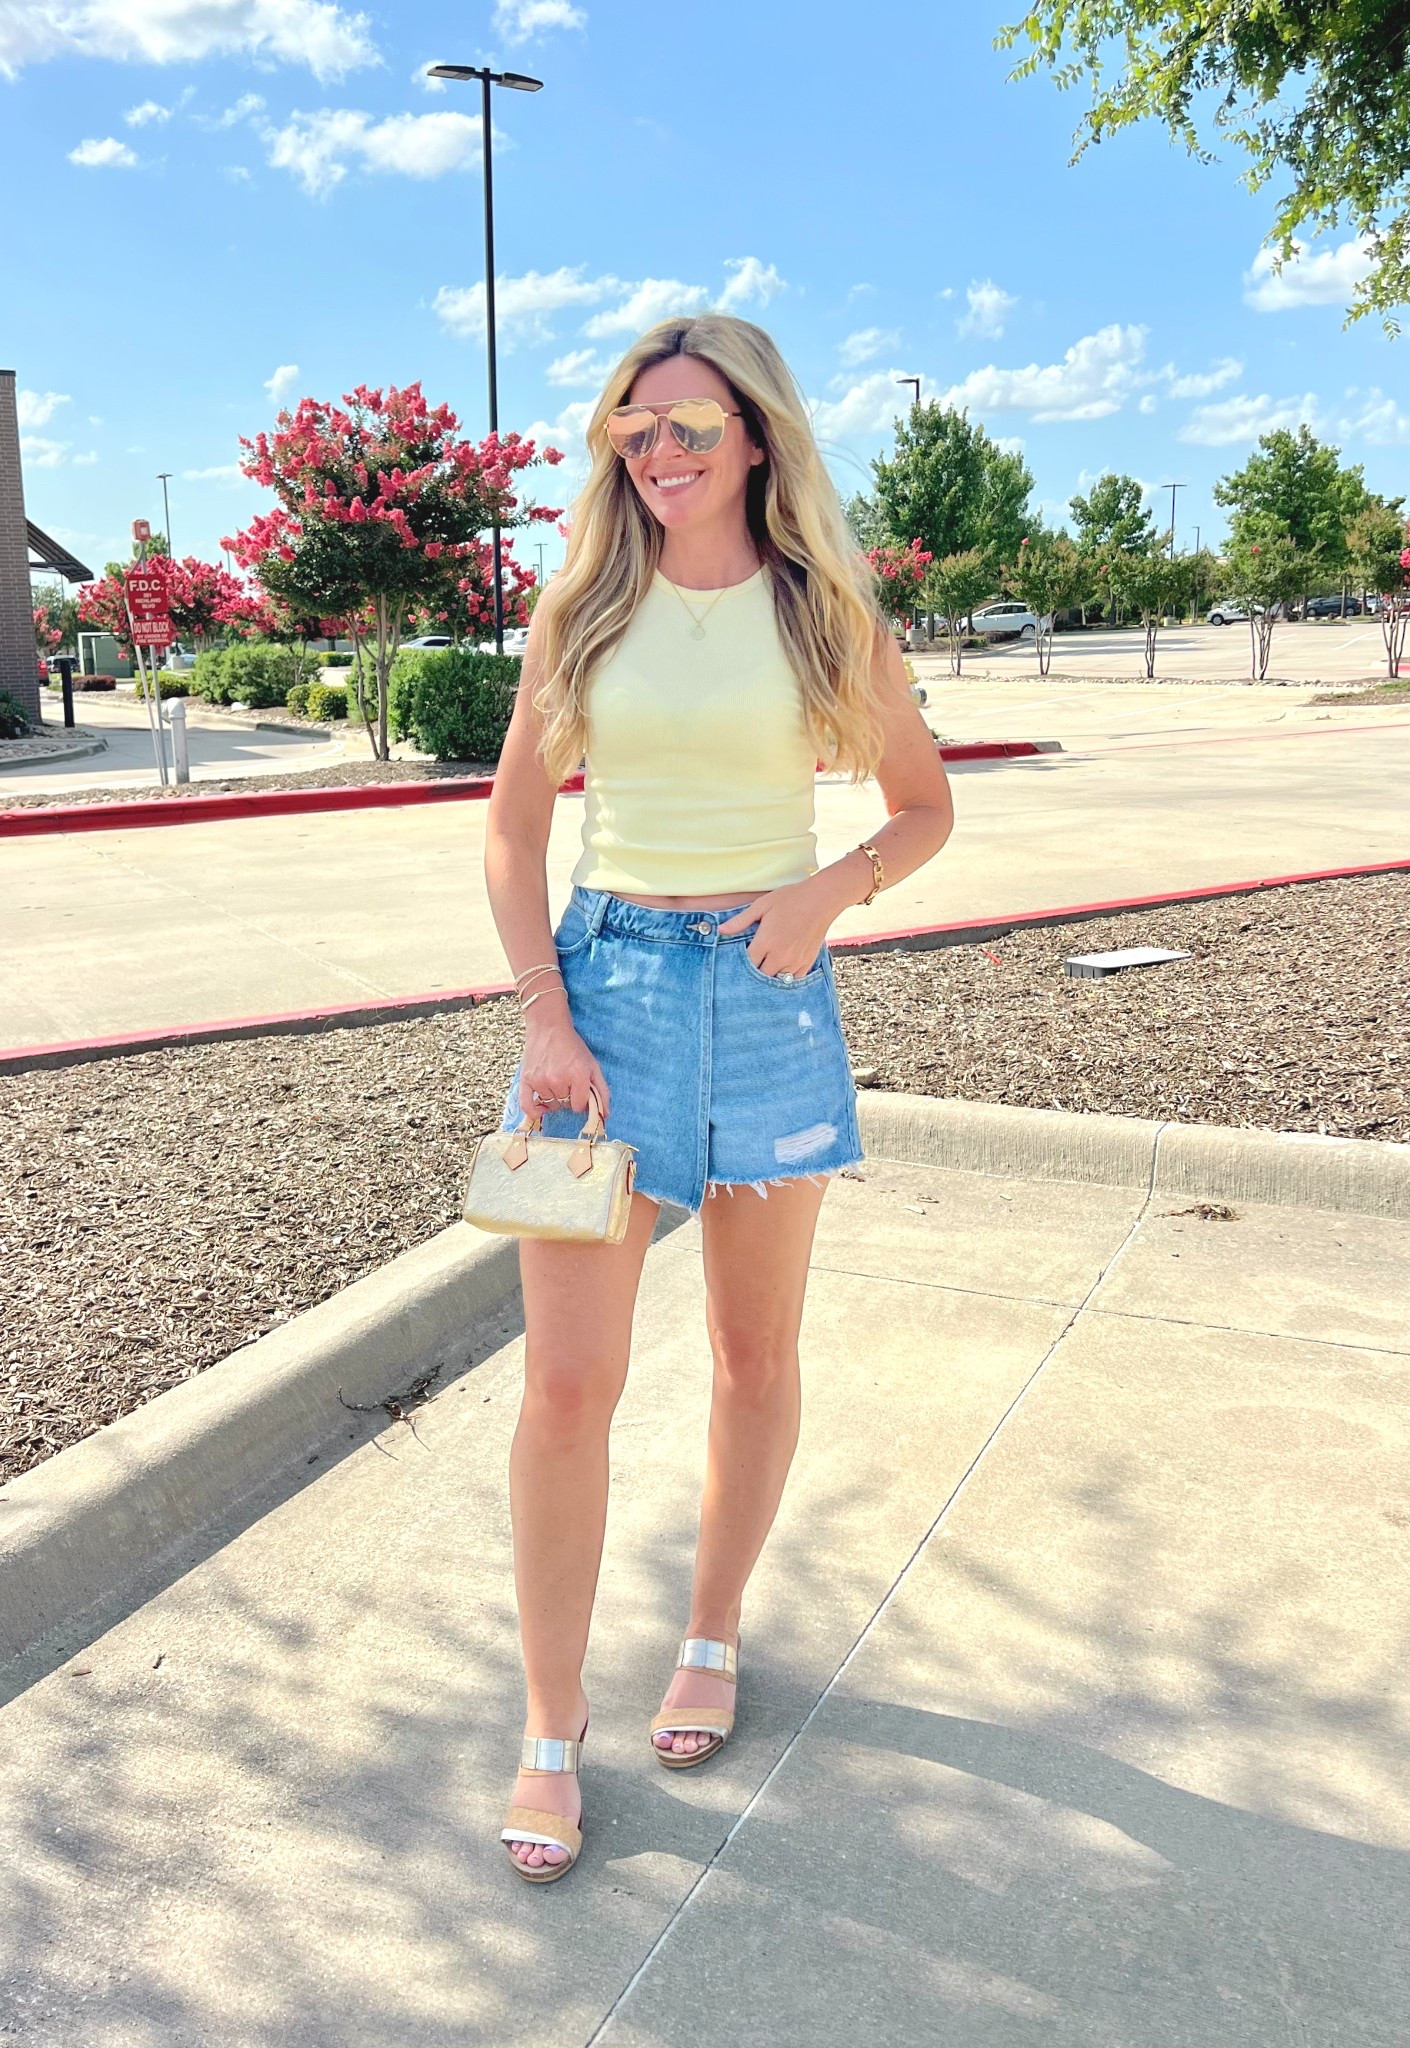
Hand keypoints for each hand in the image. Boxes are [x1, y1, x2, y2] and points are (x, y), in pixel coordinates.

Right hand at [520, 1003, 608, 1122]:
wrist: (549, 1027)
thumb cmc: (573, 1046)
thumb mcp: (592, 1065)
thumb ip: (602, 1090)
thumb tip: (605, 1115)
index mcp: (578, 1075)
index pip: (579, 1106)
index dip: (581, 1101)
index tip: (579, 1091)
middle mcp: (559, 1079)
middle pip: (565, 1106)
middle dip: (569, 1098)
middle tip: (567, 1083)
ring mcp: (541, 1080)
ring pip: (550, 1105)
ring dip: (554, 1099)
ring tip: (556, 1083)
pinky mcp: (526, 1079)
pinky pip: (527, 1105)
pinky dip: (534, 1111)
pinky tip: (541, 1110)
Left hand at [716, 874, 843, 978]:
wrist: (822, 900)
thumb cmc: (790, 899)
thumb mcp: (762, 905)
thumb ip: (740, 921)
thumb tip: (720, 930)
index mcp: (766, 942)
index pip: (746, 964)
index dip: (739, 965)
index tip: (736, 962)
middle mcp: (779, 955)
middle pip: (760, 977)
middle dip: (753, 974)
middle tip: (749, 968)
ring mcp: (795, 961)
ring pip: (776, 981)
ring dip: (769, 977)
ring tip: (763, 971)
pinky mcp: (807, 961)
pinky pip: (793, 980)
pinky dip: (785, 978)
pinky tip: (780, 972)